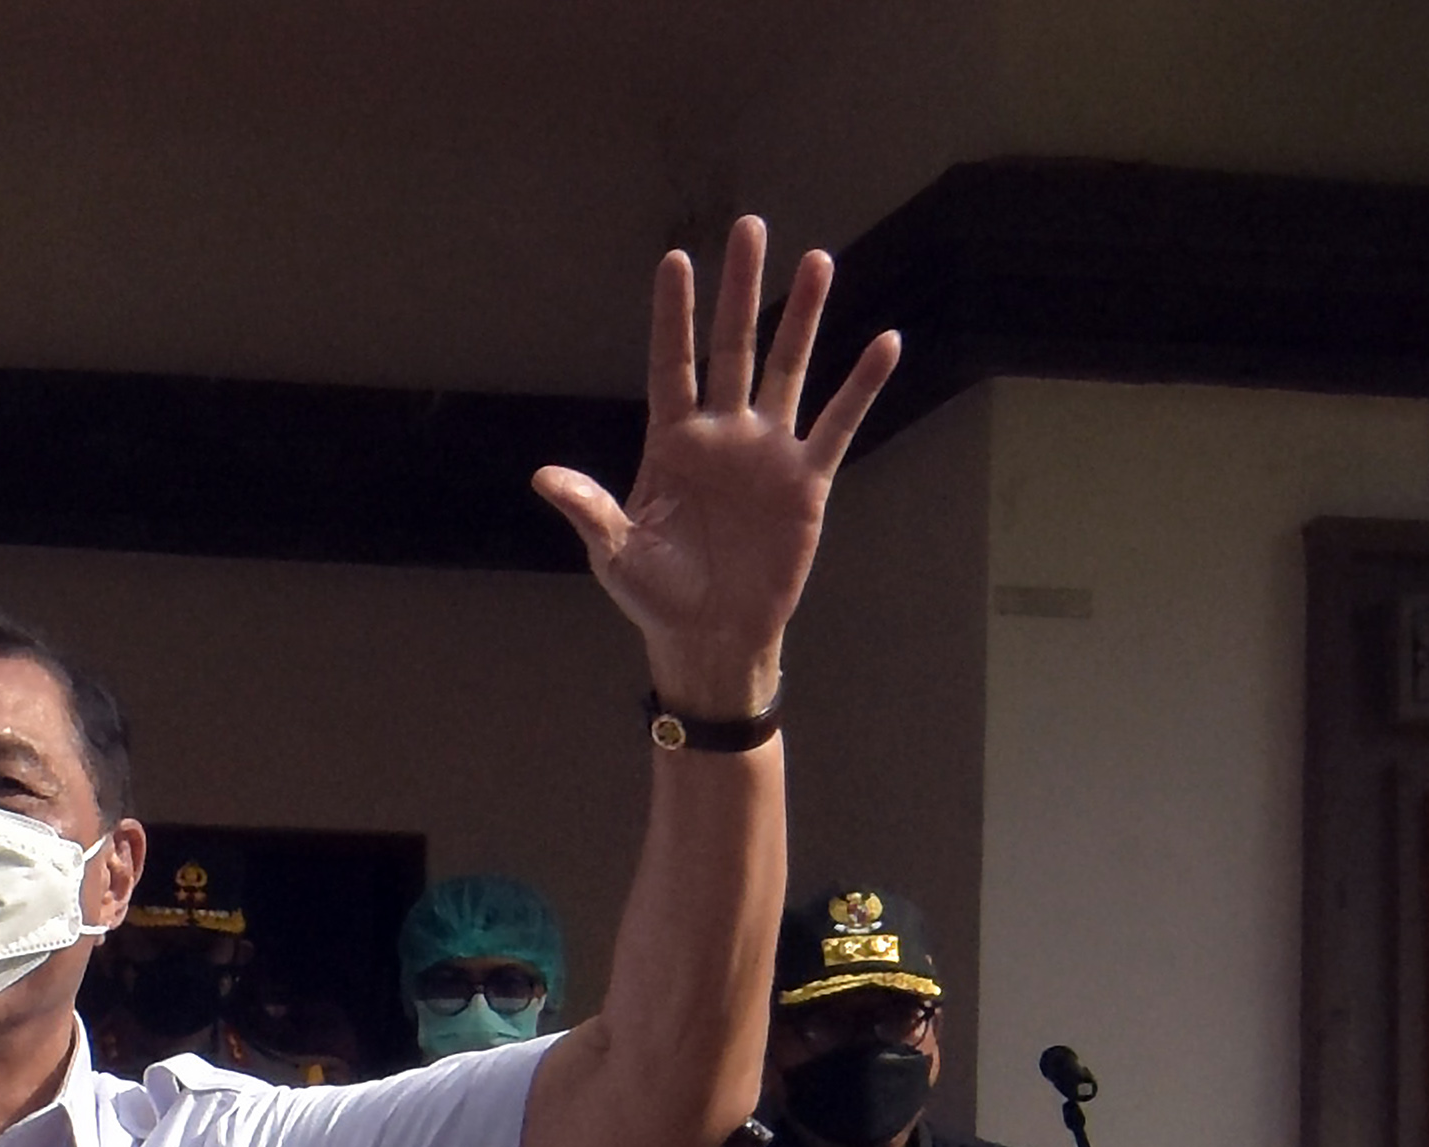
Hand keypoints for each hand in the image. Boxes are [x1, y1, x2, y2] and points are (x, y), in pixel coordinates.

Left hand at [535, 217, 899, 717]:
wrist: (710, 636)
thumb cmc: (655, 594)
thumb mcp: (615, 553)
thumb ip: (589, 510)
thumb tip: (544, 478)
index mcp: (670, 443)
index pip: (672, 364)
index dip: (674, 316)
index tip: (676, 261)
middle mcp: (722, 434)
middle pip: (733, 347)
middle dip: (742, 289)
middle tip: (750, 227)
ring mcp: (767, 452)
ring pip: (787, 369)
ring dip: (803, 317)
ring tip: (817, 261)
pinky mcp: (807, 480)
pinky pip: (839, 424)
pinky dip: (862, 386)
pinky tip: (885, 343)